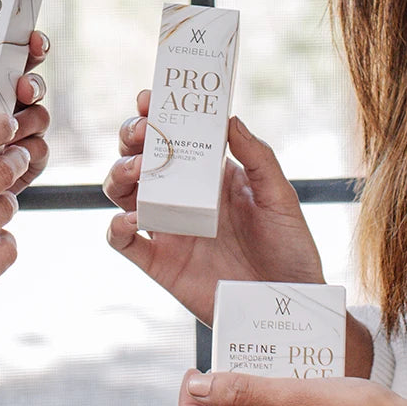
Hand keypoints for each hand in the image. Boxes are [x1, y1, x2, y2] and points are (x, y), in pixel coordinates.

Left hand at [0, 30, 50, 192]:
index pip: (19, 58)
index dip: (33, 46)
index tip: (33, 40)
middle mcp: (11, 106)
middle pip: (36, 86)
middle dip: (34, 83)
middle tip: (22, 89)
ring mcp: (21, 134)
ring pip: (41, 117)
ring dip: (30, 119)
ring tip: (10, 128)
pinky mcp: (26, 163)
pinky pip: (40, 151)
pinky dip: (28, 150)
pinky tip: (12, 153)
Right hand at [104, 94, 324, 325]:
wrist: (290, 306)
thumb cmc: (290, 248)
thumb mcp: (280, 196)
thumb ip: (257, 157)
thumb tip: (229, 119)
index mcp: (208, 175)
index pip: (172, 136)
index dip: (154, 115)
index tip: (148, 99)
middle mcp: (181, 196)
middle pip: (138, 157)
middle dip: (130, 137)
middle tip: (141, 132)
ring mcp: (168, 228)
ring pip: (122, 193)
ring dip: (119, 173)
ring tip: (137, 170)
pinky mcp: (160, 263)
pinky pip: (124, 242)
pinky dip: (116, 227)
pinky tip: (131, 219)